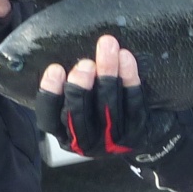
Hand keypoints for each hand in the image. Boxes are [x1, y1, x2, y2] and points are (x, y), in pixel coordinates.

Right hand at [33, 33, 180, 160]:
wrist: (144, 134)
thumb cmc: (102, 110)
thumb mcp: (79, 104)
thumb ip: (70, 88)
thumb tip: (65, 58)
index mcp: (65, 134)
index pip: (49, 119)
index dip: (50, 94)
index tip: (55, 69)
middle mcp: (86, 142)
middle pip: (78, 114)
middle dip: (81, 86)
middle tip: (85, 64)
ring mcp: (112, 140)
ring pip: (107, 106)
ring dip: (108, 75)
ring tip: (108, 49)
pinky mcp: (137, 132)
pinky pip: (133, 103)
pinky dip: (129, 78)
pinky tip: (126, 58)